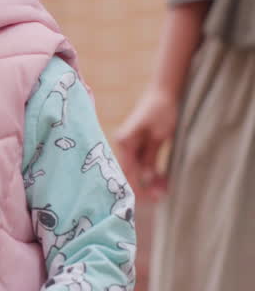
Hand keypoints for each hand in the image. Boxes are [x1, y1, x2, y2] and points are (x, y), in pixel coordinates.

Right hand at [114, 84, 178, 200]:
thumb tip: (145, 178)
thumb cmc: (161, 109)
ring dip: (152, 181)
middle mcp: (125, 146)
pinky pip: (146, 164)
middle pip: (132, 173)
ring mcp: (133, 146)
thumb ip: (150, 156)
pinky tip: (164, 181)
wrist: (165, 91)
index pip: (128, 171)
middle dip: (146, 186)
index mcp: (125, 142)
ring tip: (166, 190)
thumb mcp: (158, 134)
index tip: (151, 199)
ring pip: (140, 170)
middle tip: (162, 197)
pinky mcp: (142, 145)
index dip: (137, 186)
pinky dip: (154, 173)